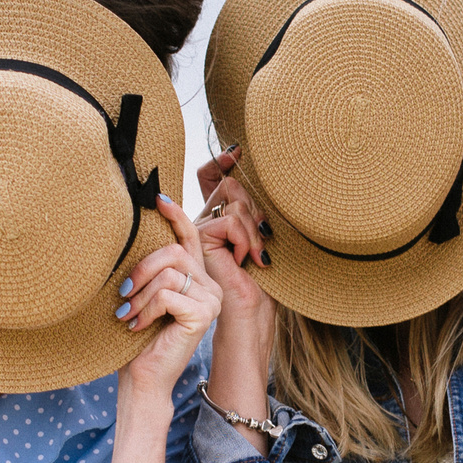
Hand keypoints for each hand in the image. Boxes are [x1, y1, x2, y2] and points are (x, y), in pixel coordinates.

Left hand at [118, 195, 222, 396]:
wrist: (144, 377)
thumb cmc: (139, 337)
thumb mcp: (144, 293)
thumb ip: (151, 268)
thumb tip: (138, 226)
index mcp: (196, 277)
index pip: (190, 237)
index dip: (176, 215)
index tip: (157, 199)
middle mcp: (210, 286)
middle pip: (174, 251)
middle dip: (143, 267)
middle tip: (123, 291)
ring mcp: (211, 300)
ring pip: (170, 273)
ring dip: (140, 294)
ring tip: (129, 314)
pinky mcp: (204, 314)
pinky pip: (168, 294)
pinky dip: (146, 308)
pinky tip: (138, 325)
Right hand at [192, 148, 275, 345]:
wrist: (250, 313)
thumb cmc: (262, 281)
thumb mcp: (261, 236)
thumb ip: (253, 208)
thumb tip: (249, 173)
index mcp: (218, 218)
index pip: (213, 177)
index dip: (222, 160)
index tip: (238, 149)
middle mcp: (205, 220)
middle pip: (231, 186)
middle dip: (255, 210)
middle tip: (262, 240)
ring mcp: (199, 228)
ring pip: (235, 202)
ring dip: (254, 231)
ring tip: (255, 257)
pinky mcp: (199, 238)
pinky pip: (230, 220)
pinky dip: (245, 240)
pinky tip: (242, 261)